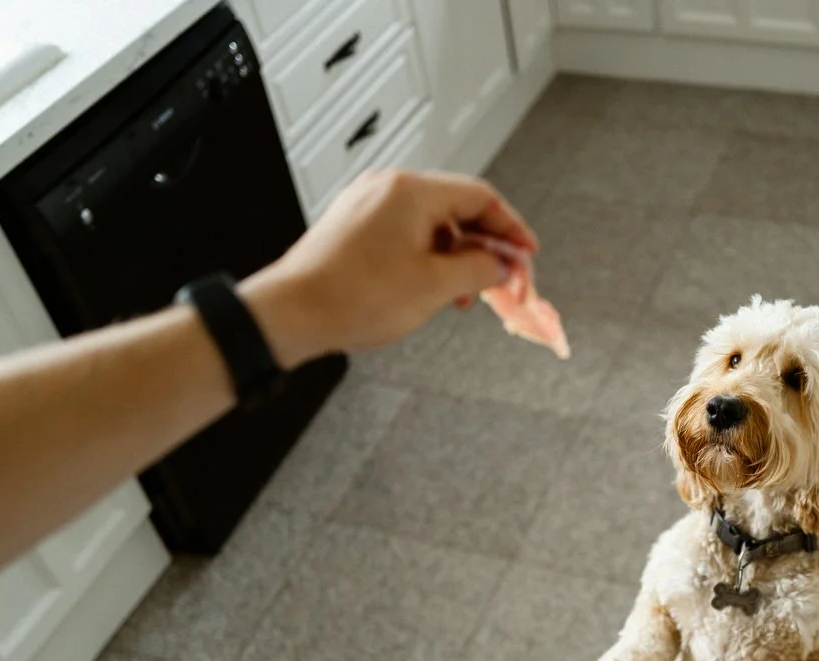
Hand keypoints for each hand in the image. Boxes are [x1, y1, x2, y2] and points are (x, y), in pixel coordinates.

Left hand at [238, 169, 537, 366]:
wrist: (293, 313)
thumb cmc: (352, 296)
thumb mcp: (435, 286)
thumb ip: (480, 270)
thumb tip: (501, 265)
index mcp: (411, 191)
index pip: (481, 196)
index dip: (511, 228)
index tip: (526, 252)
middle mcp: (388, 189)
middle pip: (456, 208)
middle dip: (483, 247)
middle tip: (500, 279)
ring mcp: (367, 205)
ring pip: (431, 224)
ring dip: (455, 257)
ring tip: (461, 293)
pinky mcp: (353, 226)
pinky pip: (405, 233)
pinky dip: (426, 257)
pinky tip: (430, 288)